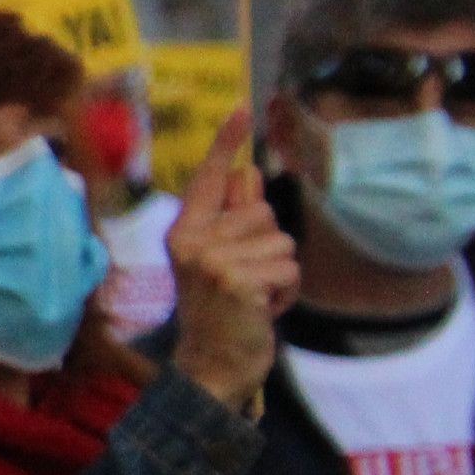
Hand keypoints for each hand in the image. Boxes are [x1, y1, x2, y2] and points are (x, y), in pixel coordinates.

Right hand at [166, 107, 297, 406]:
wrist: (211, 365)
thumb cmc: (220, 311)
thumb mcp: (220, 261)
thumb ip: (230, 219)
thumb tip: (244, 173)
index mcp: (184, 232)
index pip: (207, 179)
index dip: (225, 143)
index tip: (242, 108)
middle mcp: (192, 242)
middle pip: (263, 215)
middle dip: (269, 247)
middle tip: (246, 281)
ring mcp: (214, 262)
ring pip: (282, 244)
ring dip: (280, 274)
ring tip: (254, 298)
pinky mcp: (239, 282)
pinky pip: (290, 270)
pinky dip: (287, 294)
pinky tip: (263, 311)